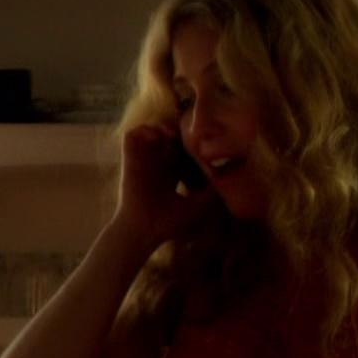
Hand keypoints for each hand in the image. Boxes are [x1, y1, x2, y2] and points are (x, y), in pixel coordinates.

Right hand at [114, 123, 217, 248]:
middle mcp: (155, 164)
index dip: (190, 141)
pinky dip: (144, 130)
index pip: (180, 149)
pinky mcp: (129, 159)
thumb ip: (211, 194)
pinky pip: (132, 134)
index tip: (203, 140)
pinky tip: (159, 137)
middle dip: (178, 130)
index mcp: (169, 173)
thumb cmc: (168, 223)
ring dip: (162, 126)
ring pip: (151, 130)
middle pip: (166, 135)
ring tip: (173, 133)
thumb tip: (227, 183)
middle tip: (190, 132)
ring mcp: (142, 160)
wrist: (144, 231)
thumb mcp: (196, 206)